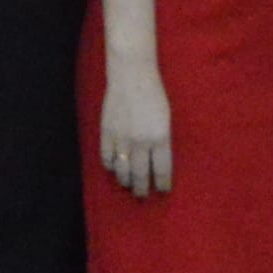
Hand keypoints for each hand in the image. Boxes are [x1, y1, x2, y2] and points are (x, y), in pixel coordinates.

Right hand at [102, 59, 175, 197]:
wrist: (131, 77)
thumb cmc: (154, 95)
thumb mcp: (166, 119)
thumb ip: (162, 141)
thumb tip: (157, 162)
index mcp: (160, 138)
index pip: (162, 170)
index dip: (162, 184)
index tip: (163, 191)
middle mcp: (141, 142)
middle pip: (141, 175)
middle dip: (142, 189)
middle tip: (143, 196)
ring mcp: (122, 139)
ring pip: (122, 170)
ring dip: (126, 181)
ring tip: (128, 186)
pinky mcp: (107, 133)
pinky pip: (107, 158)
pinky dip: (110, 166)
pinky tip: (113, 169)